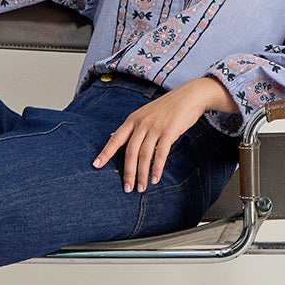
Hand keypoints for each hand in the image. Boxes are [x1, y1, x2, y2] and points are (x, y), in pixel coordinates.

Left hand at [91, 77, 234, 192]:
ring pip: (144, 155)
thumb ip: (132, 127)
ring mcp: (155, 127)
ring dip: (142, 174)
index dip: (105, 153)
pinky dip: (157, 168)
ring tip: (141, 187)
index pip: (115, 139)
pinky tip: (155, 178)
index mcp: (132, 119)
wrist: (188, 96)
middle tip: (127, 188)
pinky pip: (160, 154)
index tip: (96, 165)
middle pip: (130, 152)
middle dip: (128, 172)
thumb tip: (114, 137)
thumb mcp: (145, 114)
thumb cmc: (166, 107)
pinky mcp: (169, 132)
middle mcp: (141, 123)